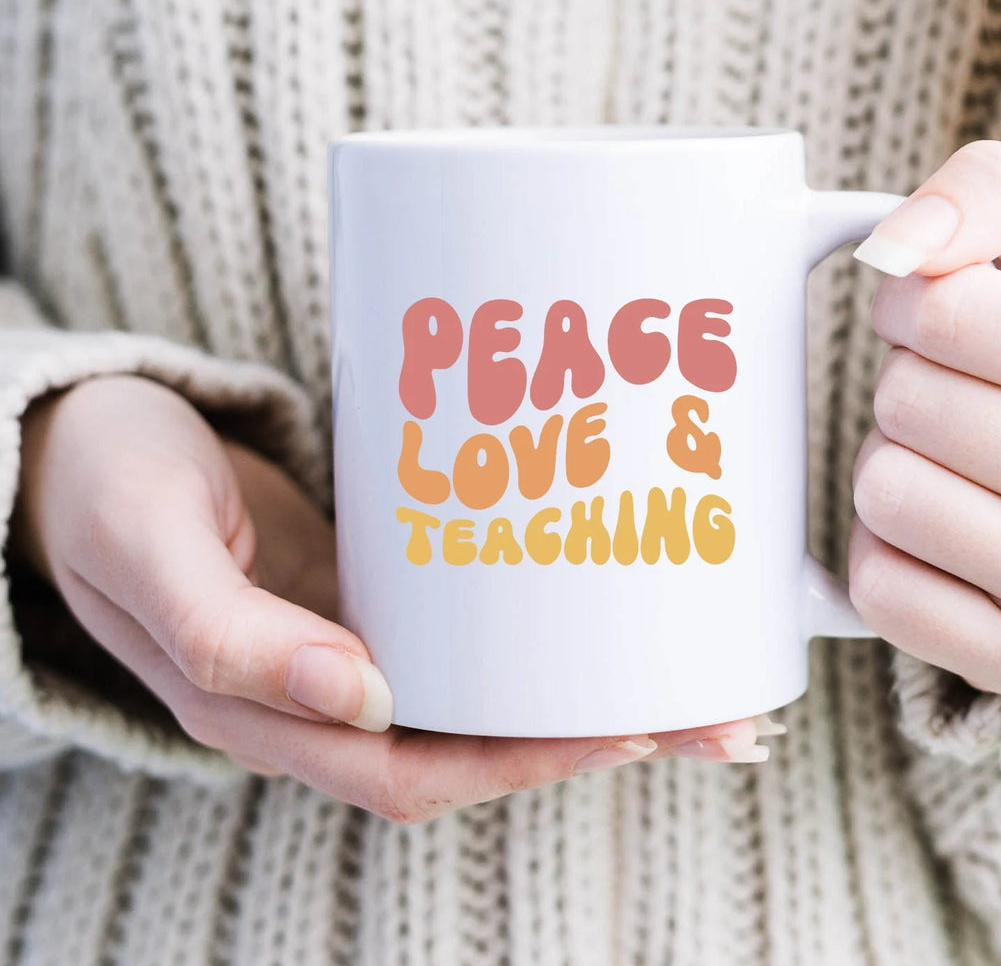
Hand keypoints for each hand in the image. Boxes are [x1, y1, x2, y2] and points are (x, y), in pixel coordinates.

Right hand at [15, 375, 772, 820]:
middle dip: (591, 737)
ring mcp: (345, 644)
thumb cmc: (103, 488)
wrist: (71, 445)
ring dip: (579, 691)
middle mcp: (317, 695)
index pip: (413, 770)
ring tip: (692, 666)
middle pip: (473, 745)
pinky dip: (530, 636)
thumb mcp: (151, 547)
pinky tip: (595, 604)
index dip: (522, 763)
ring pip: (477, 696)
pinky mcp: (364, 591)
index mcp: (260, 710)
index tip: (627, 729)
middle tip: (715, 712)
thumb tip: (359, 697)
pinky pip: (459, 634)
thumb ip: (232, 633)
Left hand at [848, 142, 1000, 702]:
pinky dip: (886, 547)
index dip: (914, 298)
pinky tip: (951, 530)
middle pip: (907, 403)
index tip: (948, 313)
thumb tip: (891, 246)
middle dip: (906, 380)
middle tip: (963, 392)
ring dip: (894, 460)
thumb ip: (983, 193)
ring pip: (886, 495)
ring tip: (960, 458)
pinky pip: (878, 589)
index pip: (946, 310)